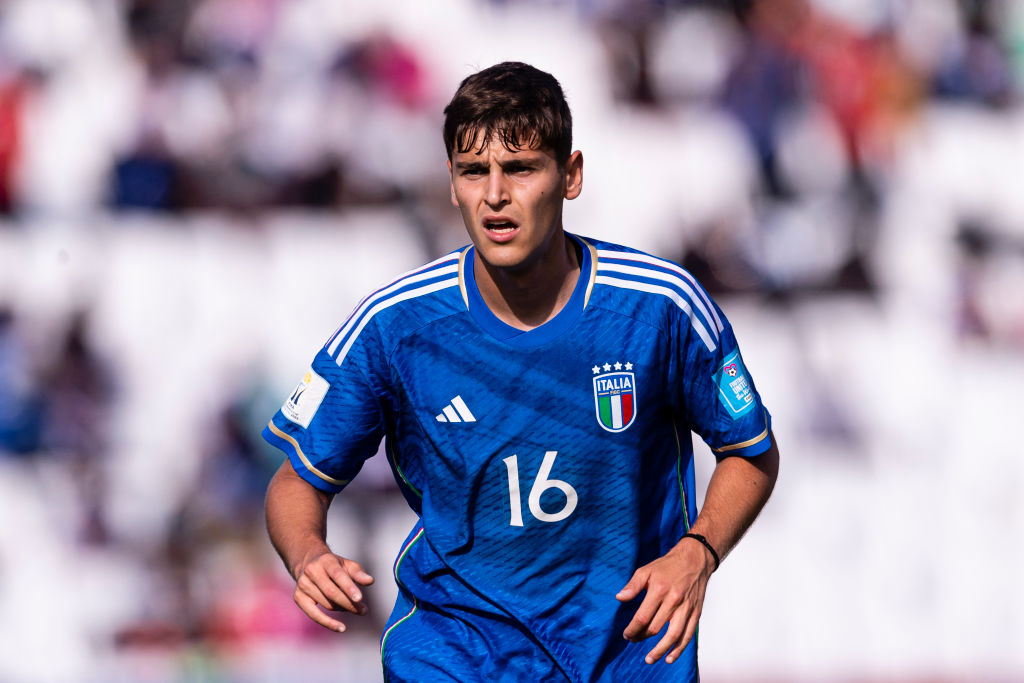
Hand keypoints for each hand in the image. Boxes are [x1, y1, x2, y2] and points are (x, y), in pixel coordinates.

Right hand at [292, 550, 374, 632]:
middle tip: (363, 611)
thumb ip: (358, 573)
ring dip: (342, 609)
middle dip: (349, 603)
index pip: (337, 575)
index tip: (360, 599)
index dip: (348, 587)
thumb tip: (370, 581)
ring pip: (326, 604)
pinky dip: (328, 623)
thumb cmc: (334, 566)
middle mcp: (312, 571)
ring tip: (354, 609)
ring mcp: (303, 585)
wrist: (310, 563)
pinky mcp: (298, 597)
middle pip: (331, 592)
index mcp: (325, 561)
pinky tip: (341, 628)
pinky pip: (313, 614)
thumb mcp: (347, 565)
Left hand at [615, 538, 714, 664]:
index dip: (633, 629)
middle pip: (656, 627)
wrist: (695, 560)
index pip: (643, 616)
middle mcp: (674, 600)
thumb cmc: (669, 565)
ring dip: (660, 650)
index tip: (626, 634)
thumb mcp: (646, 570)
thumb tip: (619, 598)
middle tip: (633, 640)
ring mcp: (687, 608)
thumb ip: (632, 586)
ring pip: (673, 636)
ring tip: (650, 658)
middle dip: (641, 637)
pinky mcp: (696, 613)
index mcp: (659, 590)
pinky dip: (679, 649)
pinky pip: (688, 635)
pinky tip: (670, 657)